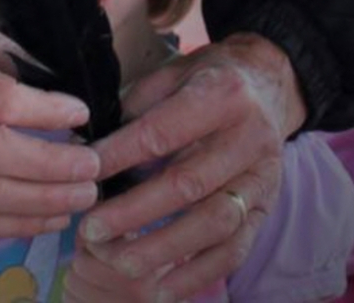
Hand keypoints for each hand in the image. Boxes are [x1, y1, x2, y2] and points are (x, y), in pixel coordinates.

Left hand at [75, 35, 304, 301]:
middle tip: (93, 230)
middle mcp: (249, 139)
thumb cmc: (206, 77)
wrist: (268, 84)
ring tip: (121, 262)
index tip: (85, 173)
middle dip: (136, 212)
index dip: (121, 155)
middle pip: (189, 185)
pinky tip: (163, 287)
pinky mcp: (267, 210)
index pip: (163, 132)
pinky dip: (198, 273)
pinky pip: (236, 250)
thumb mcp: (172, 73)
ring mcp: (263, 179)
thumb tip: (89, 145)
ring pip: (215, 224)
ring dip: (165, 249)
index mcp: (221, 95)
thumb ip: (136, 106)